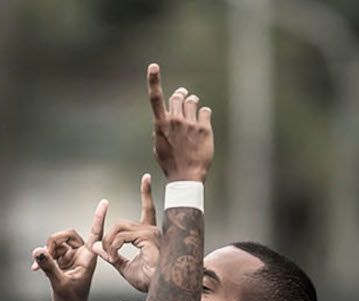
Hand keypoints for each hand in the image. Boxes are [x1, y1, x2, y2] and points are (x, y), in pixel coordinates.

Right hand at [31, 212, 99, 300]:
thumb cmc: (72, 300)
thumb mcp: (59, 283)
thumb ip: (49, 266)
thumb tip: (38, 251)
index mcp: (88, 257)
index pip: (95, 232)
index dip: (98, 217)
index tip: (105, 202)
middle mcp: (81, 254)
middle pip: (67, 234)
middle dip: (54, 242)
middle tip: (47, 255)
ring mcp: (71, 257)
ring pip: (57, 243)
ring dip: (48, 252)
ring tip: (41, 266)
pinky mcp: (62, 261)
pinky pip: (50, 251)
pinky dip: (43, 258)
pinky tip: (36, 268)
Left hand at [91, 174, 160, 292]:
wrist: (162, 290)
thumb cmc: (148, 281)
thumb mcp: (124, 267)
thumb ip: (111, 255)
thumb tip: (97, 246)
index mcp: (149, 235)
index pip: (148, 208)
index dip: (146, 193)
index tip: (146, 177)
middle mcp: (152, 230)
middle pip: (121, 223)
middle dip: (108, 238)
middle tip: (107, 255)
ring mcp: (151, 233)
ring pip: (119, 228)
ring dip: (109, 244)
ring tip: (111, 257)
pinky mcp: (148, 238)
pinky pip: (122, 236)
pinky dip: (113, 246)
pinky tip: (114, 256)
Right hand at [146, 63, 212, 181]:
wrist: (186, 177)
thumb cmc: (170, 162)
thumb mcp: (159, 144)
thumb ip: (163, 126)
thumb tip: (167, 113)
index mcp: (161, 125)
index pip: (155, 98)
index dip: (153, 80)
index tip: (153, 66)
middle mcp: (175, 121)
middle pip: (178, 96)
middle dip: (181, 94)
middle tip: (184, 95)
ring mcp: (190, 124)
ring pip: (193, 101)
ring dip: (193, 102)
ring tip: (194, 109)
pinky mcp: (204, 128)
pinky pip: (205, 111)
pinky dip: (204, 114)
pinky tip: (203, 123)